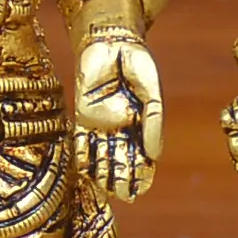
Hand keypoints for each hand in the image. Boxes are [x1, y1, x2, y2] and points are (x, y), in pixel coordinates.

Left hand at [75, 31, 163, 201]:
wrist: (111, 42)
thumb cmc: (135, 64)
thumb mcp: (151, 92)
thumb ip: (154, 121)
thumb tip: (155, 154)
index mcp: (140, 123)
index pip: (141, 154)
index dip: (142, 172)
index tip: (143, 188)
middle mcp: (120, 127)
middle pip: (121, 158)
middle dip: (123, 177)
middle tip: (126, 195)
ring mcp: (100, 124)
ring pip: (102, 155)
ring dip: (105, 173)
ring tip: (110, 190)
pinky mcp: (82, 116)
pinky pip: (82, 141)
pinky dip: (84, 157)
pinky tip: (86, 173)